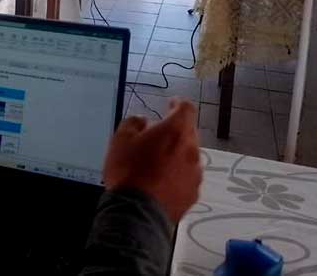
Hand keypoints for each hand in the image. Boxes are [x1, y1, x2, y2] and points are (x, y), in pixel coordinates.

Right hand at [103, 99, 201, 223]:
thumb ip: (133, 123)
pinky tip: (161, 181)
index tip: (170, 103)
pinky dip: (177, 173)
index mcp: (175, 131)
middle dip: (174, 131)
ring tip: (157, 162)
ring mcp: (195, 173)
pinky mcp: (193, 193)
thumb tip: (143, 121)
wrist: (137, 212)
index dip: (177, 103)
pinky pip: (187, 176)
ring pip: (188, 155)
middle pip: (188, 132)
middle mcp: (191, 149)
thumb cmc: (128, 170)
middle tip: (156, 136)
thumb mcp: (120, 139)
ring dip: (176, 153)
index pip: (185, 108)